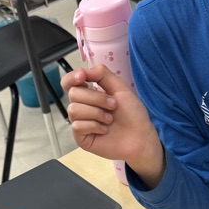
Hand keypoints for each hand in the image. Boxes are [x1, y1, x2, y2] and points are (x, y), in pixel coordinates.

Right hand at [62, 65, 164, 186]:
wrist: (140, 136)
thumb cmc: (132, 114)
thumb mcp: (119, 87)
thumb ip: (101, 74)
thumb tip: (83, 71)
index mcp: (89, 94)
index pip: (69, 82)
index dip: (72, 78)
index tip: (83, 77)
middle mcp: (82, 107)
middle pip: (73, 93)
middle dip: (96, 98)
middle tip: (113, 105)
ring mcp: (80, 122)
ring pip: (74, 109)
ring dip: (97, 113)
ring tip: (110, 119)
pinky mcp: (81, 137)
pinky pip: (77, 126)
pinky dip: (94, 126)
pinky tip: (104, 130)